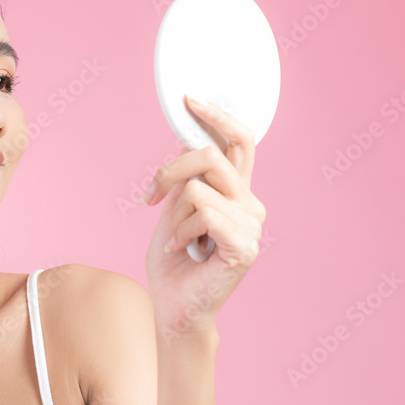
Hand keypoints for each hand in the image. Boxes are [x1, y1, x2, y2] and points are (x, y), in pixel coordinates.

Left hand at [142, 96, 266, 341]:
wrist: (172, 305)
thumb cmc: (172, 260)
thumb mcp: (173, 207)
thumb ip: (185, 176)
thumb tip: (184, 138)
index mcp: (237, 191)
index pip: (239, 140)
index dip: (217, 116)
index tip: (189, 99)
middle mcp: (250, 203)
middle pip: (211, 155)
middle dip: (170, 171)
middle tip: (152, 195)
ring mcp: (252, 225)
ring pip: (198, 188)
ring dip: (174, 217)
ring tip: (178, 241)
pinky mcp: (245, 245)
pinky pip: (203, 212)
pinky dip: (181, 231)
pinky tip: (183, 250)